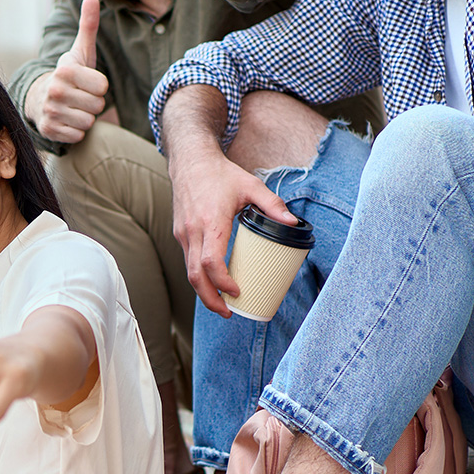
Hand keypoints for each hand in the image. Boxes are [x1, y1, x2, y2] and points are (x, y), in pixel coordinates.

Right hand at [28, 0, 108, 143]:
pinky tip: (67, 120)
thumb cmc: (70, 74)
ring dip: (85, 117)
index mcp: (65, 70)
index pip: (103, 86)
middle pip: (97, 105)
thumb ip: (89, 26)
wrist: (40, 98)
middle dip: (93, 103)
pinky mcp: (48, 130)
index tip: (87, 82)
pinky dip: (76, 131)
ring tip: (74, 107)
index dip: (99, 86)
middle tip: (80, 96)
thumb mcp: (80, 51)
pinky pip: (78, 135)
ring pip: (88, 122)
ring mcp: (50, 111)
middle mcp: (55, 90)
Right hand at [169, 152, 298, 316]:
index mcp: (210, 222)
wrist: (190, 160)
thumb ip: (272, 204)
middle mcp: (192, 231)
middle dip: (210, 299)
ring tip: (222, 303)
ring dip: (204, 292)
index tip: (237, 292)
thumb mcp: (251, 185)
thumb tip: (292, 222)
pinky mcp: (180, 234)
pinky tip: (214, 282)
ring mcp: (183, 234)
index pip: (210, 262)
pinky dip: (199, 277)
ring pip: (188, 272)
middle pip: (194, 276)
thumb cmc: (219, 174)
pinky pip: (187, 261)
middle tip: (228, 312)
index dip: (222, 282)